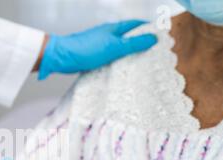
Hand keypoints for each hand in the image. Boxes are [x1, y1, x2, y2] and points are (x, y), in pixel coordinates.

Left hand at [38, 20, 156, 79]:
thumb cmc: (85, 50)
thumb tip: (153, 38)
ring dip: (129, 55)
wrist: (61, 58)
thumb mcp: (113, 47)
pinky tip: (121, 72)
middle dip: (140, 44)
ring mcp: (100, 46)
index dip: (148, 30)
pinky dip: (117, 63)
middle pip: (128, 37)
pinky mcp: (93, 57)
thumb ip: (133, 44)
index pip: (136, 25)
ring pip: (119, 49)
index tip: (160, 37)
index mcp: (114, 29)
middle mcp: (108, 35)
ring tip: (141, 65)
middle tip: (153, 54)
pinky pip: (110, 59)